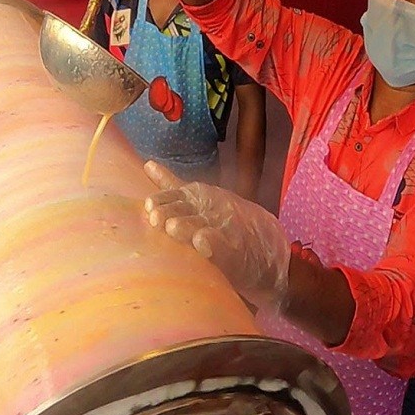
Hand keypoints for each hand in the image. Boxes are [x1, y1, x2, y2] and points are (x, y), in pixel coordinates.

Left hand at [144, 160, 290, 310]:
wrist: (267, 247)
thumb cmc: (225, 219)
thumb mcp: (200, 197)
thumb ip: (172, 185)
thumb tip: (148, 164)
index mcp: (198, 198)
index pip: (174, 195)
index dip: (161, 200)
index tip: (148, 206)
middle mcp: (209, 210)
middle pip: (184, 210)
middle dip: (169, 213)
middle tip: (156, 219)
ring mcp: (223, 229)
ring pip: (200, 225)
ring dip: (186, 226)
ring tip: (173, 227)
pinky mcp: (234, 251)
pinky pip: (221, 245)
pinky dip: (211, 242)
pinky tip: (201, 241)